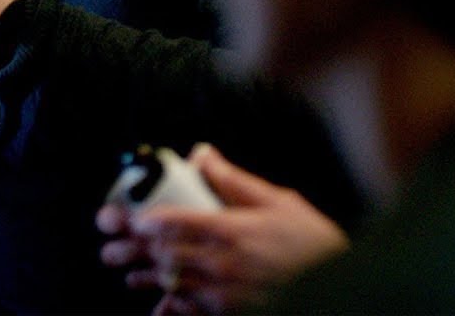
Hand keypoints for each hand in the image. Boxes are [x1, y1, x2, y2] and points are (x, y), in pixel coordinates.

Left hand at [97, 145, 347, 313]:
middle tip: (111, 245)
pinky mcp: (231, 314)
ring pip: (173, 285)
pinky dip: (172, 308)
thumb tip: (202, 155)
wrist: (343, 288)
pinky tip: (158, 305)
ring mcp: (226, 295)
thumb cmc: (312, 244)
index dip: (145, 221)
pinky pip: (192, 312)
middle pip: (165, 255)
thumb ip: (233, 180)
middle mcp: (224, 264)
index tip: (128, 218)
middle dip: (134, 250)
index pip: (176, 223)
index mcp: (232, 231)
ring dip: (147, 278)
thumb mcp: (277, 202)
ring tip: (128, 274)